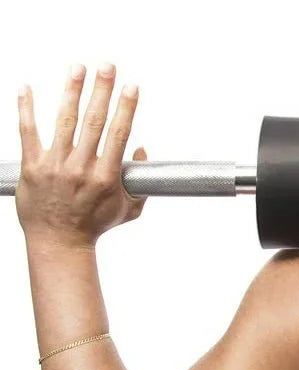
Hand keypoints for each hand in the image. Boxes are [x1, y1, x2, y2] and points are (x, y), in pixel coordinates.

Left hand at [15, 62, 147, 249]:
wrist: (59, 242)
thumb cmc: (93, 226)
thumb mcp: (126, 211)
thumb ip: (139, 185)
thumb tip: (141, 151)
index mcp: (106, 179)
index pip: (118, 135)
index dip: (126, 109)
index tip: (131, 87)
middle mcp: (81, 169)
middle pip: (94, 121)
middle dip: (102, 91)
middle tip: (107, 66)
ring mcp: (55, 166)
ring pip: (64, 121)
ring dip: (72, 91)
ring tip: (78, 68)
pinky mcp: (32, 166)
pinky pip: (28, 132)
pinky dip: (26, 108)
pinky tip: (26, 88)